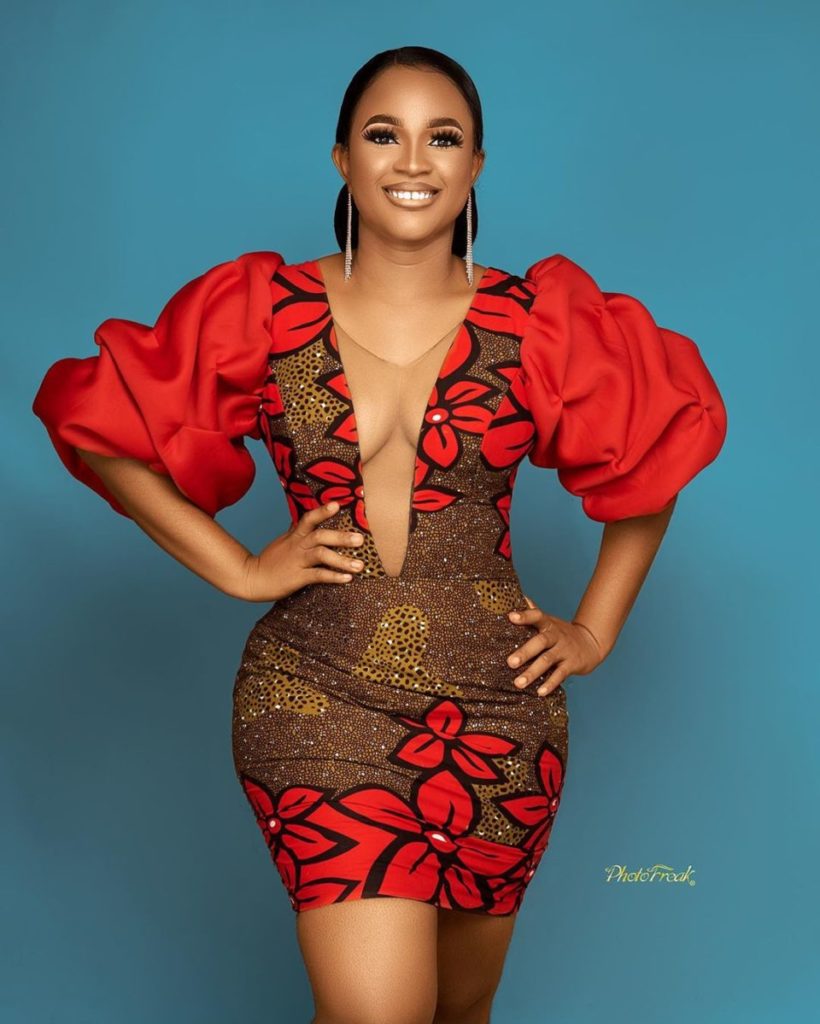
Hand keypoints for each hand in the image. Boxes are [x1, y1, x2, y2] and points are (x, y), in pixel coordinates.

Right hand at [237, 501, 365, 601]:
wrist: (251, 578)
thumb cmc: (271, 560)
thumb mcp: (284, 541)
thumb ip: (298, 531)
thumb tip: (311, 519)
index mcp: (295, 536)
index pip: (308, 518)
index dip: (322, 511)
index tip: (338, 504)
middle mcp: (297, 546)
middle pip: (320, 536)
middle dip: (341, 537)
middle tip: (361, 539)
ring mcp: (297, 561)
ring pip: (321, 555)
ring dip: (342, 560)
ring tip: (360, 565)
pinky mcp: (297, 577)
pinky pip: (318, 576)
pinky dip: (333, 577)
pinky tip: (347, 579)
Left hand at [506, 595, 606, 695]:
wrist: (592, 643)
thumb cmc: (561, 633)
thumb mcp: (549, 621)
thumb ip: (533, 611)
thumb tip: (519, 597)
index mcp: (548, 624)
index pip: (536, 616)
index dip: (524, 616)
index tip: (510, 617)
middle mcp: (556, 636)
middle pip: (540, 641)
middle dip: (525, 652)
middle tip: (509, 662)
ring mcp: (565, 650)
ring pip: (547, 660)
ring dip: (532, 672)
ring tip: (518, 683)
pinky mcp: (572, 664)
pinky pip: (560, 674)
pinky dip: (550, 683)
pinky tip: (539, 692)